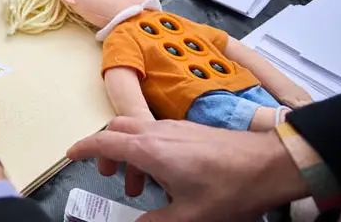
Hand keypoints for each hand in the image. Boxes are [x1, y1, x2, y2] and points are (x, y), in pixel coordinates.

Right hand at [66, 116, 307, 220]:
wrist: (269, 165)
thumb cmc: (230, 188)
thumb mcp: (188, 217)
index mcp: (149, 150)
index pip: (103, 142)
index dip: (83, 148)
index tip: (71, 155)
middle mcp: (157, 132)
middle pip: (117, 130)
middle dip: (105, 150)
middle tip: (108, 176)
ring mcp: (174, 128)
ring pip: (137, 131)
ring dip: (129, 154)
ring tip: (140, 185)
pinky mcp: (189, 130)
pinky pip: (156, 133)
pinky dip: (148, 150)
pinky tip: (166, 175)